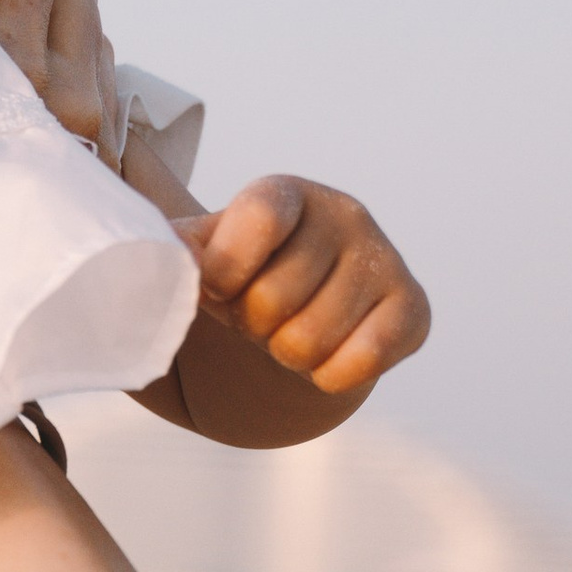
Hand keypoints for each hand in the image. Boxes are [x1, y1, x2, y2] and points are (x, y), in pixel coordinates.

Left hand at [183, 176, 430, 395]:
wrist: (301, 312)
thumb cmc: (240, 279)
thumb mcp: (200, 258)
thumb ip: (175, 253)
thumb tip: (157, 253)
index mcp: (284, 193)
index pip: (259, 219)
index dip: (224, 271)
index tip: (215, 289)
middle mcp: (344, 213)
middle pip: (274, 300)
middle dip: (251, 325)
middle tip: (256, 317)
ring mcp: (385, 258)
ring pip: (309, 342)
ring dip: (285, 355)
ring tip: (288, 331)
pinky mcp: (414, 308)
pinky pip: (359, 365)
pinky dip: (327, 378)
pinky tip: (325, 354)